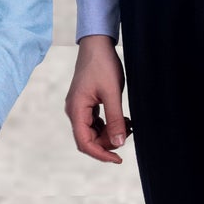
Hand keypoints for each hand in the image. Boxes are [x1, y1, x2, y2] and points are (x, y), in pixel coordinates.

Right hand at [65, 34, 131, 162]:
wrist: (97, 44)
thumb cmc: (102, 65)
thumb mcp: (112, 93)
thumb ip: (115, 119)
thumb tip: (119, 143)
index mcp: (76, 110)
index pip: (84, 143)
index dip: (101, 154)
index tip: (118, 159)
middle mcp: (75, 111)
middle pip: (89, 139)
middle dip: (109, 141)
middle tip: (128, 131)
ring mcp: (80, 108)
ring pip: (94, 132)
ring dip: (111, 133)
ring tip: (128, 123)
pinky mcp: (86, 104)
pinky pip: (96, 122)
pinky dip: (109, 124)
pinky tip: (122, 119)